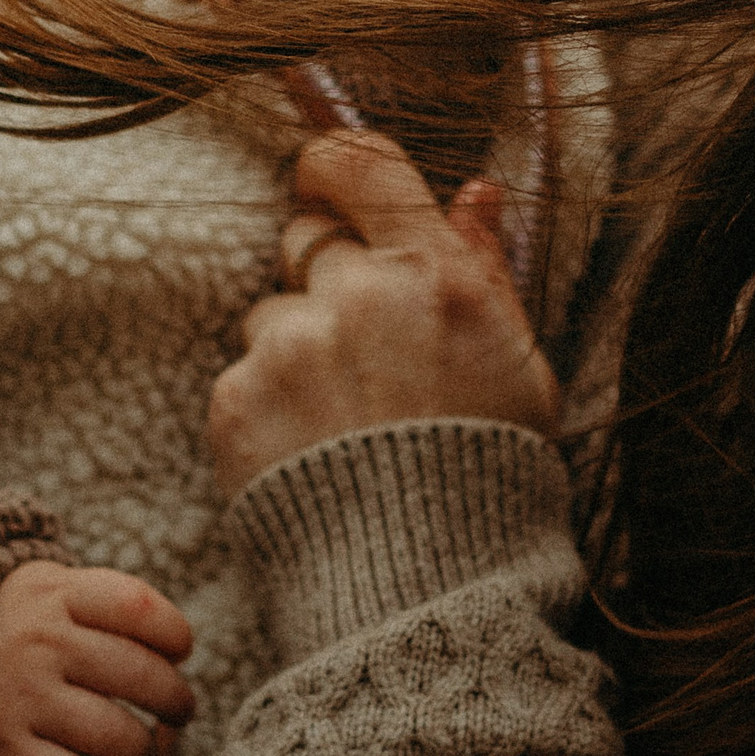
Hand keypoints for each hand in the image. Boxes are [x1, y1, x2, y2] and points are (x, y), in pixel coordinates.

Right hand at [0, 561, 195, 755]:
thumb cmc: (37, 630)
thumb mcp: (65, 594)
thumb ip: (122, 611)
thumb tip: (178, 665)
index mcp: (56, 594)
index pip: (138, 608)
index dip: (175, 634)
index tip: (179, 650)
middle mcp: (35, 641)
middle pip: (142, 676)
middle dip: (177, 701)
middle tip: (179, 710)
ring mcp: (18, 697)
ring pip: (120, 737)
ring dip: (147, 752)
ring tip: (142, 749)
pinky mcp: (5, 752)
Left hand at [212, 129, 560, 494]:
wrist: (429, 590)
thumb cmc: (490, 475)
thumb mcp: (518, 366)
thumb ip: (485, 268)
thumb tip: (472, 192)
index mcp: (434, 274)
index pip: (361, 166)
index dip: (335, 168)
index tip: (328, 185)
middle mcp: (356, 295)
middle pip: (306, 242)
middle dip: (327, 280)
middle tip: (364, 353)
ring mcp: (289, 347)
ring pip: (272, 317)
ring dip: (296, 353)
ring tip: (343, 426)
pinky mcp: (237, 400)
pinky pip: (242, 376)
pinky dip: (267, 407)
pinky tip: (312, 455)